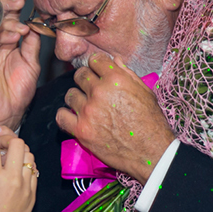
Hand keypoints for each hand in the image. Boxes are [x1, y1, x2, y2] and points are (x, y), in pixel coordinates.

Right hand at [0, 0, 40, 129]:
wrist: (6, 113)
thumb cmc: (18, 93)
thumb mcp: (31, 65)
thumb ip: (33, 45)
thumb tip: (37, 25)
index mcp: (10, 43)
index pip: (12, 18)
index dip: (16, 4)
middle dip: (9, 5)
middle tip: (19, 0)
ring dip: (8, 22)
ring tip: (22, 28)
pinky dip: (1, 35)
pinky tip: (13, 37)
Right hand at [0, 138, 36, 211]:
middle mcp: (12, 179)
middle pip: (17, 143)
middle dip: (6, 139)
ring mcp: (25, 187)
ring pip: (29, 155)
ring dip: (18, 152)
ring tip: (8, 157)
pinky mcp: (32, 195)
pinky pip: (33, 171)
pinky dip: (25, 166)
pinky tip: (15, 171)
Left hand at [56, 53, 174, 183]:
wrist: (151, 152)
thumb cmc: (151, 122)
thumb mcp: (145, 92)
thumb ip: (127, 74)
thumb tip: (115, 61)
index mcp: (116, 79)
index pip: (95, 60)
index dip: (97, 65)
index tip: (97, 71)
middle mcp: (99, 92)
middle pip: (79, 75)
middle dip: (85, 80)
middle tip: (92, 90)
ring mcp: (88, 111)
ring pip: (70, 95)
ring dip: (77, 98)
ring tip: (86, 106)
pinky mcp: (81, 130)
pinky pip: (61, 116)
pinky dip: (65, 116)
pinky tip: (74, 118)